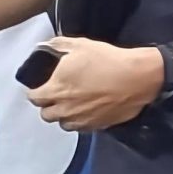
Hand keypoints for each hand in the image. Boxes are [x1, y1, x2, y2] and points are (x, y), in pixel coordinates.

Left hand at [27, 38, 161, 131]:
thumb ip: (58, 46)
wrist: (138, 77)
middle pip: (46, 114)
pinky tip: (87, 110)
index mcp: (55, 90)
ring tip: (72, 105)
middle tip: (57, 96)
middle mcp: (64, 109)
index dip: (36, 92)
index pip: (34, 98)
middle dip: (48, 105)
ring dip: (64, 116)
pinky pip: (81, 128)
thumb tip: (47, 47)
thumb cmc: (108, 60)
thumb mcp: (80, 45)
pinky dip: (80, 121)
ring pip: (62, 123)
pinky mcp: (96, 126)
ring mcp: (80, 120)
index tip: (41, 88)